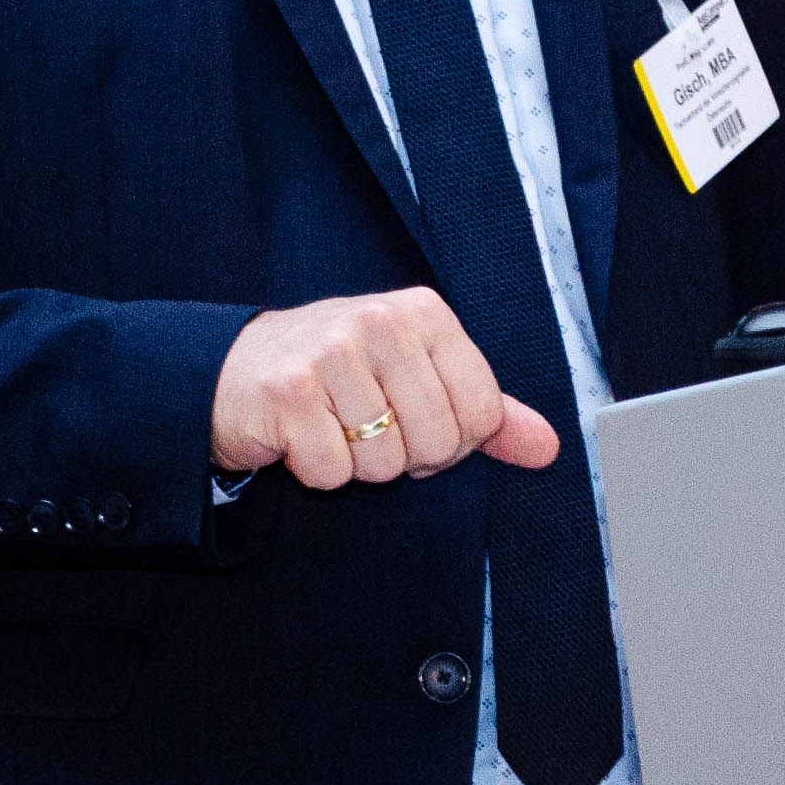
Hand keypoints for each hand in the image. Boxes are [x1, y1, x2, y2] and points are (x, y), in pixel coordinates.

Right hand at [213, 289, 562, 489]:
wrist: (236, 370)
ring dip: (357, 463)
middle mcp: (380, 322)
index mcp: (425, 312)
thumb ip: (486, 412)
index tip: (412, 418)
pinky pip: (333, 472)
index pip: (482, 413)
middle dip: (404, 456)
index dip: (453, 440)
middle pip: (437, 443)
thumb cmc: (339, 375)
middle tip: (366, 426)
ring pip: (384, 464)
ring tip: (331, 425)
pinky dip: (317, 470)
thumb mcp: (419, 377)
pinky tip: (300, 434)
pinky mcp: (287, 394)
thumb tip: (549, 448)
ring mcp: (330, 354)